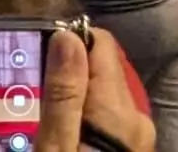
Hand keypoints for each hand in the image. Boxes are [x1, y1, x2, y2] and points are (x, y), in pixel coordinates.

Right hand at [39, 25, 150, 151]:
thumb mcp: (57, 145)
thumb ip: (62, 94)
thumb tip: (66, 35)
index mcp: (119, 110)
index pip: (100, 44)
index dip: (67, 44)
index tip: (40, 64)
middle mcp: (136, 115)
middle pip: (100, 70)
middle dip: (69, 76)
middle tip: (38, 102)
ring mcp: (138, 133)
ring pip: (102, 93)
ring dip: (76, 98)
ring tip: (49, 121)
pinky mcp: (133, 146)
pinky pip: (107, 116)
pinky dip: (87, 117)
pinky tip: (69, 136)